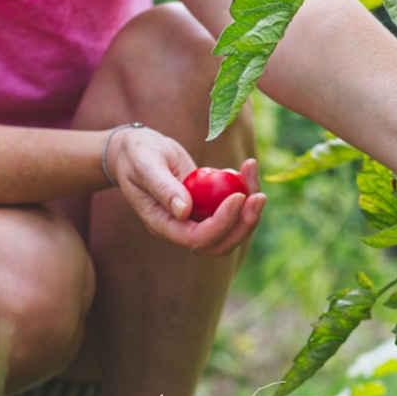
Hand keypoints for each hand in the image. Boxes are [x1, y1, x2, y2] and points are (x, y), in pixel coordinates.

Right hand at [107, 126, 263, 254]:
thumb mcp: (145, 165)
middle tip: (260, 197)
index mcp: (162, 225)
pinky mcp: (207, 207)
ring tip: (253, 172)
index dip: (222, 223)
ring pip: (231, 229)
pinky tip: (246, 168)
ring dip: (250, 209)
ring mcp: (196, 219)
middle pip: (220, 244)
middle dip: (244, 225)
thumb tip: (184, 211)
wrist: (137, 151)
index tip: (238, 196)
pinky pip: (232, 209)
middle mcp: (181, 228)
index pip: (197, 238)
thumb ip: (162, 187)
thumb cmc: (136, 155)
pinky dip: (245, 190)